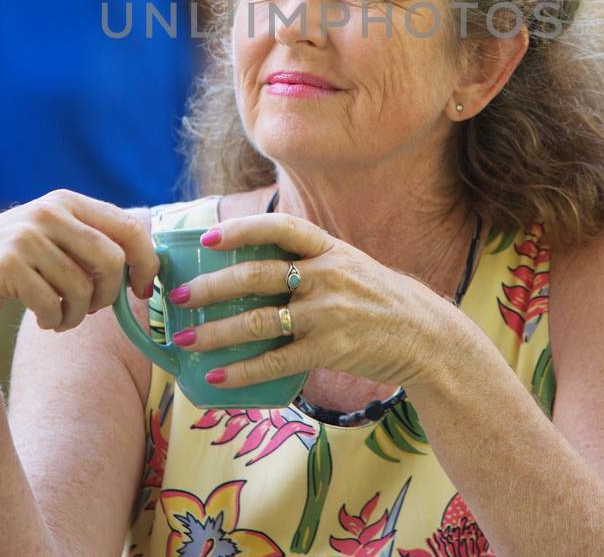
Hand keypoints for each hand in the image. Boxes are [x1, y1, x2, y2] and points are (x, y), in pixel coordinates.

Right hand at [0, 189, 158, 332]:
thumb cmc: (19, 260)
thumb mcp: (56, 236)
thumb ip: (96, 240)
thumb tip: (152, 265)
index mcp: (67, 201)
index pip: (129, 228)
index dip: (146, 262)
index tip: (144, 288)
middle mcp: (47, 213)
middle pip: (111, 261)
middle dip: (110, 294)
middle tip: (95, 307)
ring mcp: (25, 238)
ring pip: (82, 289)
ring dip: (79, 314)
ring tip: (64, 316)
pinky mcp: (6, 267)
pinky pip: (53, 305)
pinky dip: (55, 320)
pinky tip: (45, 317)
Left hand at [165, 213, 468, 393]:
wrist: (426, 336)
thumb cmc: (379, 300)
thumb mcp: (350, 266)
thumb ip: (310, 262)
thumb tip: (256, 263)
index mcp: (330, 249)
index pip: (280, 227)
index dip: (242, 229)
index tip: (208, 238)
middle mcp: (326, 276)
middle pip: (257, 275)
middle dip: (210, 286)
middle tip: (177, 296)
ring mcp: (328, 313)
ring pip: (258, 320)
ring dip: (214, 331)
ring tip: (184, 338)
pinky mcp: (329, 349)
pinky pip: (275, 361)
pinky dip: (242, 370)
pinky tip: (217, 376)